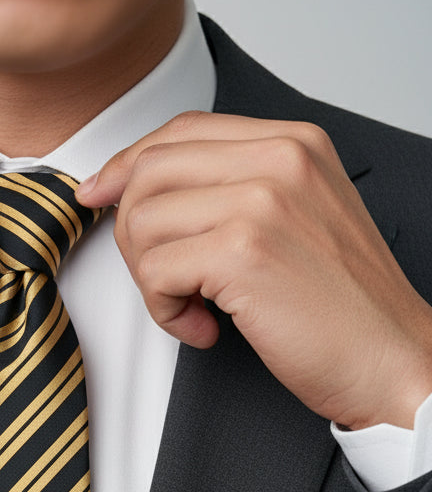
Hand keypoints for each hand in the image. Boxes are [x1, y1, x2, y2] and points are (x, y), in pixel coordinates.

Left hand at [77, 112, 431, 429]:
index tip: (99, 194)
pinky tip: (205, 329)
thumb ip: (234, 191)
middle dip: (133, 233)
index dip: (127, 165)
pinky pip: (155, 271)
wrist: (392, 360)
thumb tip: (137, 186)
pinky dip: (165, 312)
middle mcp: (279, 158)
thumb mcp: (296, 220)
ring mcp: (261, 201)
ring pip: (142, 221)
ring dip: (151, 279)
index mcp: (293, 142)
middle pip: (149, 171)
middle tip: (164, 280)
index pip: (181, 131)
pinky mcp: (242, 252)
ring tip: (194, 308)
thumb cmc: (344, 308)